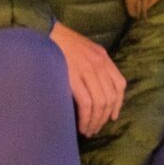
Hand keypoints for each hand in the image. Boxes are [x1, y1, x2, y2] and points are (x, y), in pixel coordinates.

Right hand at [51, 20, 125, 136]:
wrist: (43, 33)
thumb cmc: (59, 43)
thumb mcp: (83, 49)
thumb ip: (93, 64)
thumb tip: (95, 90)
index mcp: (102, 56)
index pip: (119, 84)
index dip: (118, 104)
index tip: (112, 116)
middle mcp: (99, 63)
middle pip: (110, 97)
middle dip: (103, 117)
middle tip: (95, 128)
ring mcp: (87, 70)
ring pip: (100, 103)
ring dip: (95, 121)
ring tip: (88, 130)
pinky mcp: (74, 77)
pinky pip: (86, 103)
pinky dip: (86, 118)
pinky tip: (81, 125)